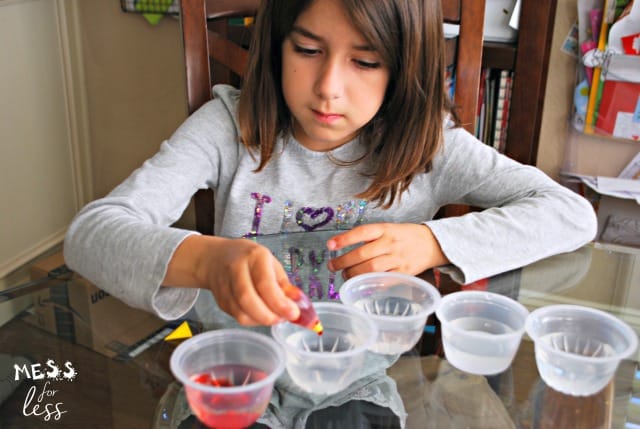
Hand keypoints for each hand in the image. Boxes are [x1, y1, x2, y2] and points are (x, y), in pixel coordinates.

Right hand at [165, 235, 299, 325]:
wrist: (215, 258)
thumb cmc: (249, 259)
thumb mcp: (271, 263)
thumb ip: (284, 284)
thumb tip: (298, 304)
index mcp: (254, 256)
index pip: (264, 283)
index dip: (279, 302)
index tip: (294, 314)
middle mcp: (236, 269)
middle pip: (248, 300)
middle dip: (269, 316)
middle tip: (284, 318)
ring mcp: (225, 286)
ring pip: (242, 313)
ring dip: (262, 320)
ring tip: (275, 316)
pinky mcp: (220, 301)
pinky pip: (238, 317)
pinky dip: (253, 320)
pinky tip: (262, 314)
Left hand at [326, 223, 448, 279]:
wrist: (432, 243)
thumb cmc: (404, 236)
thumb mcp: (388, 228)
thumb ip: (369, 237)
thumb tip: (343, 246)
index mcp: (385, 229)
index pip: (362, 232)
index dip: (344, 239)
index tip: (329, 245)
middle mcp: (391, 243)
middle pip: (363, 254)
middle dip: (343, 261)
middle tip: (332, 266)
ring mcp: (398, 259)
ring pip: (371, 269)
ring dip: (354, 274)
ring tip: (345, 275)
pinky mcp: (404, 273)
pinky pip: (383, 280)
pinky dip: (370, 283)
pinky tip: (361, 284)